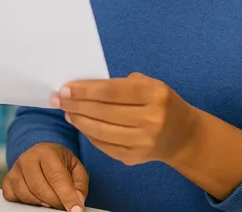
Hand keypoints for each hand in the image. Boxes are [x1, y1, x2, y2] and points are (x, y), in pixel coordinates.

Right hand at [2, 143, 88, 211]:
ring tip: (51, 201)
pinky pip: (11, 196)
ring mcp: (15, 168)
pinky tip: (35, 198)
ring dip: (40, 203)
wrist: (43, 153)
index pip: (56, 177)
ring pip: (25, 193)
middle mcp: (28, 158)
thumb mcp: (76, 169)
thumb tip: (77, 202)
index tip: (75, 210)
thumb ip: (79, 185)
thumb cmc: (60, 162)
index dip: (67, 196)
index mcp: (47, 152)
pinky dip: (23, 201)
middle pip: (39, 187)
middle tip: (63, 206)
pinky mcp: (8, 179)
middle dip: (54, 202)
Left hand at [53, 72, 198, 166]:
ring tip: (67, 111)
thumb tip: (81, 88)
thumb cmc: (160, 102)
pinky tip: (80, 124)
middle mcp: (151, 119)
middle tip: (58, 99)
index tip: (65, 88)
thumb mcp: (148, 84)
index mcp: (154, 94)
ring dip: (78, 121)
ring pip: (101, 132)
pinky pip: (104, 146)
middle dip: (76, 105)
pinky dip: (89, 134)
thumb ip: (119, 84)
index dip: (85, 90)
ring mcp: (144, 142)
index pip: (112, 91)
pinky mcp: (135, 157)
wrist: (184, 135)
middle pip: (104, 112)